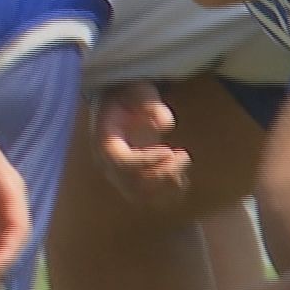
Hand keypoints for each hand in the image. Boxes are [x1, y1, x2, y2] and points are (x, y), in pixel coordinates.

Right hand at [91, 82, 189, 207]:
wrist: (121, 102)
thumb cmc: (130, 95)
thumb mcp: (139, 91)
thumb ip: (151, 105)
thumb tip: (166, 125)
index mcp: (105, 141)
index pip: (122, 162)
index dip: (146, 162)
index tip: (168, 150)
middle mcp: (109, 164)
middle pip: (132, 184)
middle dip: (162, 174)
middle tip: (184, 155)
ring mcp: (121, 175)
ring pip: (142, 196)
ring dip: (167, 186)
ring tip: (183, 162)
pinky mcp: (135, 180)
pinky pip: (151, 198)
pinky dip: (168, 192)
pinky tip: (182, 174)